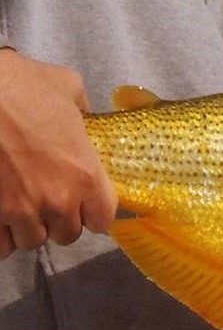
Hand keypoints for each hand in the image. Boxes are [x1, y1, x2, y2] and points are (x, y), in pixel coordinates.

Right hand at [0, 49, 116, 257]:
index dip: (94, 212)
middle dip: (59, 220)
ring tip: (21, 208)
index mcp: (86, 174)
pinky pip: (0, 245)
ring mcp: (19, 210)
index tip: (84, 203)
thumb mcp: (67, 86)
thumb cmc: (20, 84)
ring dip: (28, 227)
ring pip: (32, 240)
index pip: (104, 219)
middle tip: (48, 202)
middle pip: (68, 234)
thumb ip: (83, 108)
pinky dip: (1, 237)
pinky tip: (0, 218)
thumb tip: (84, 115)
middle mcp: (57, 200)